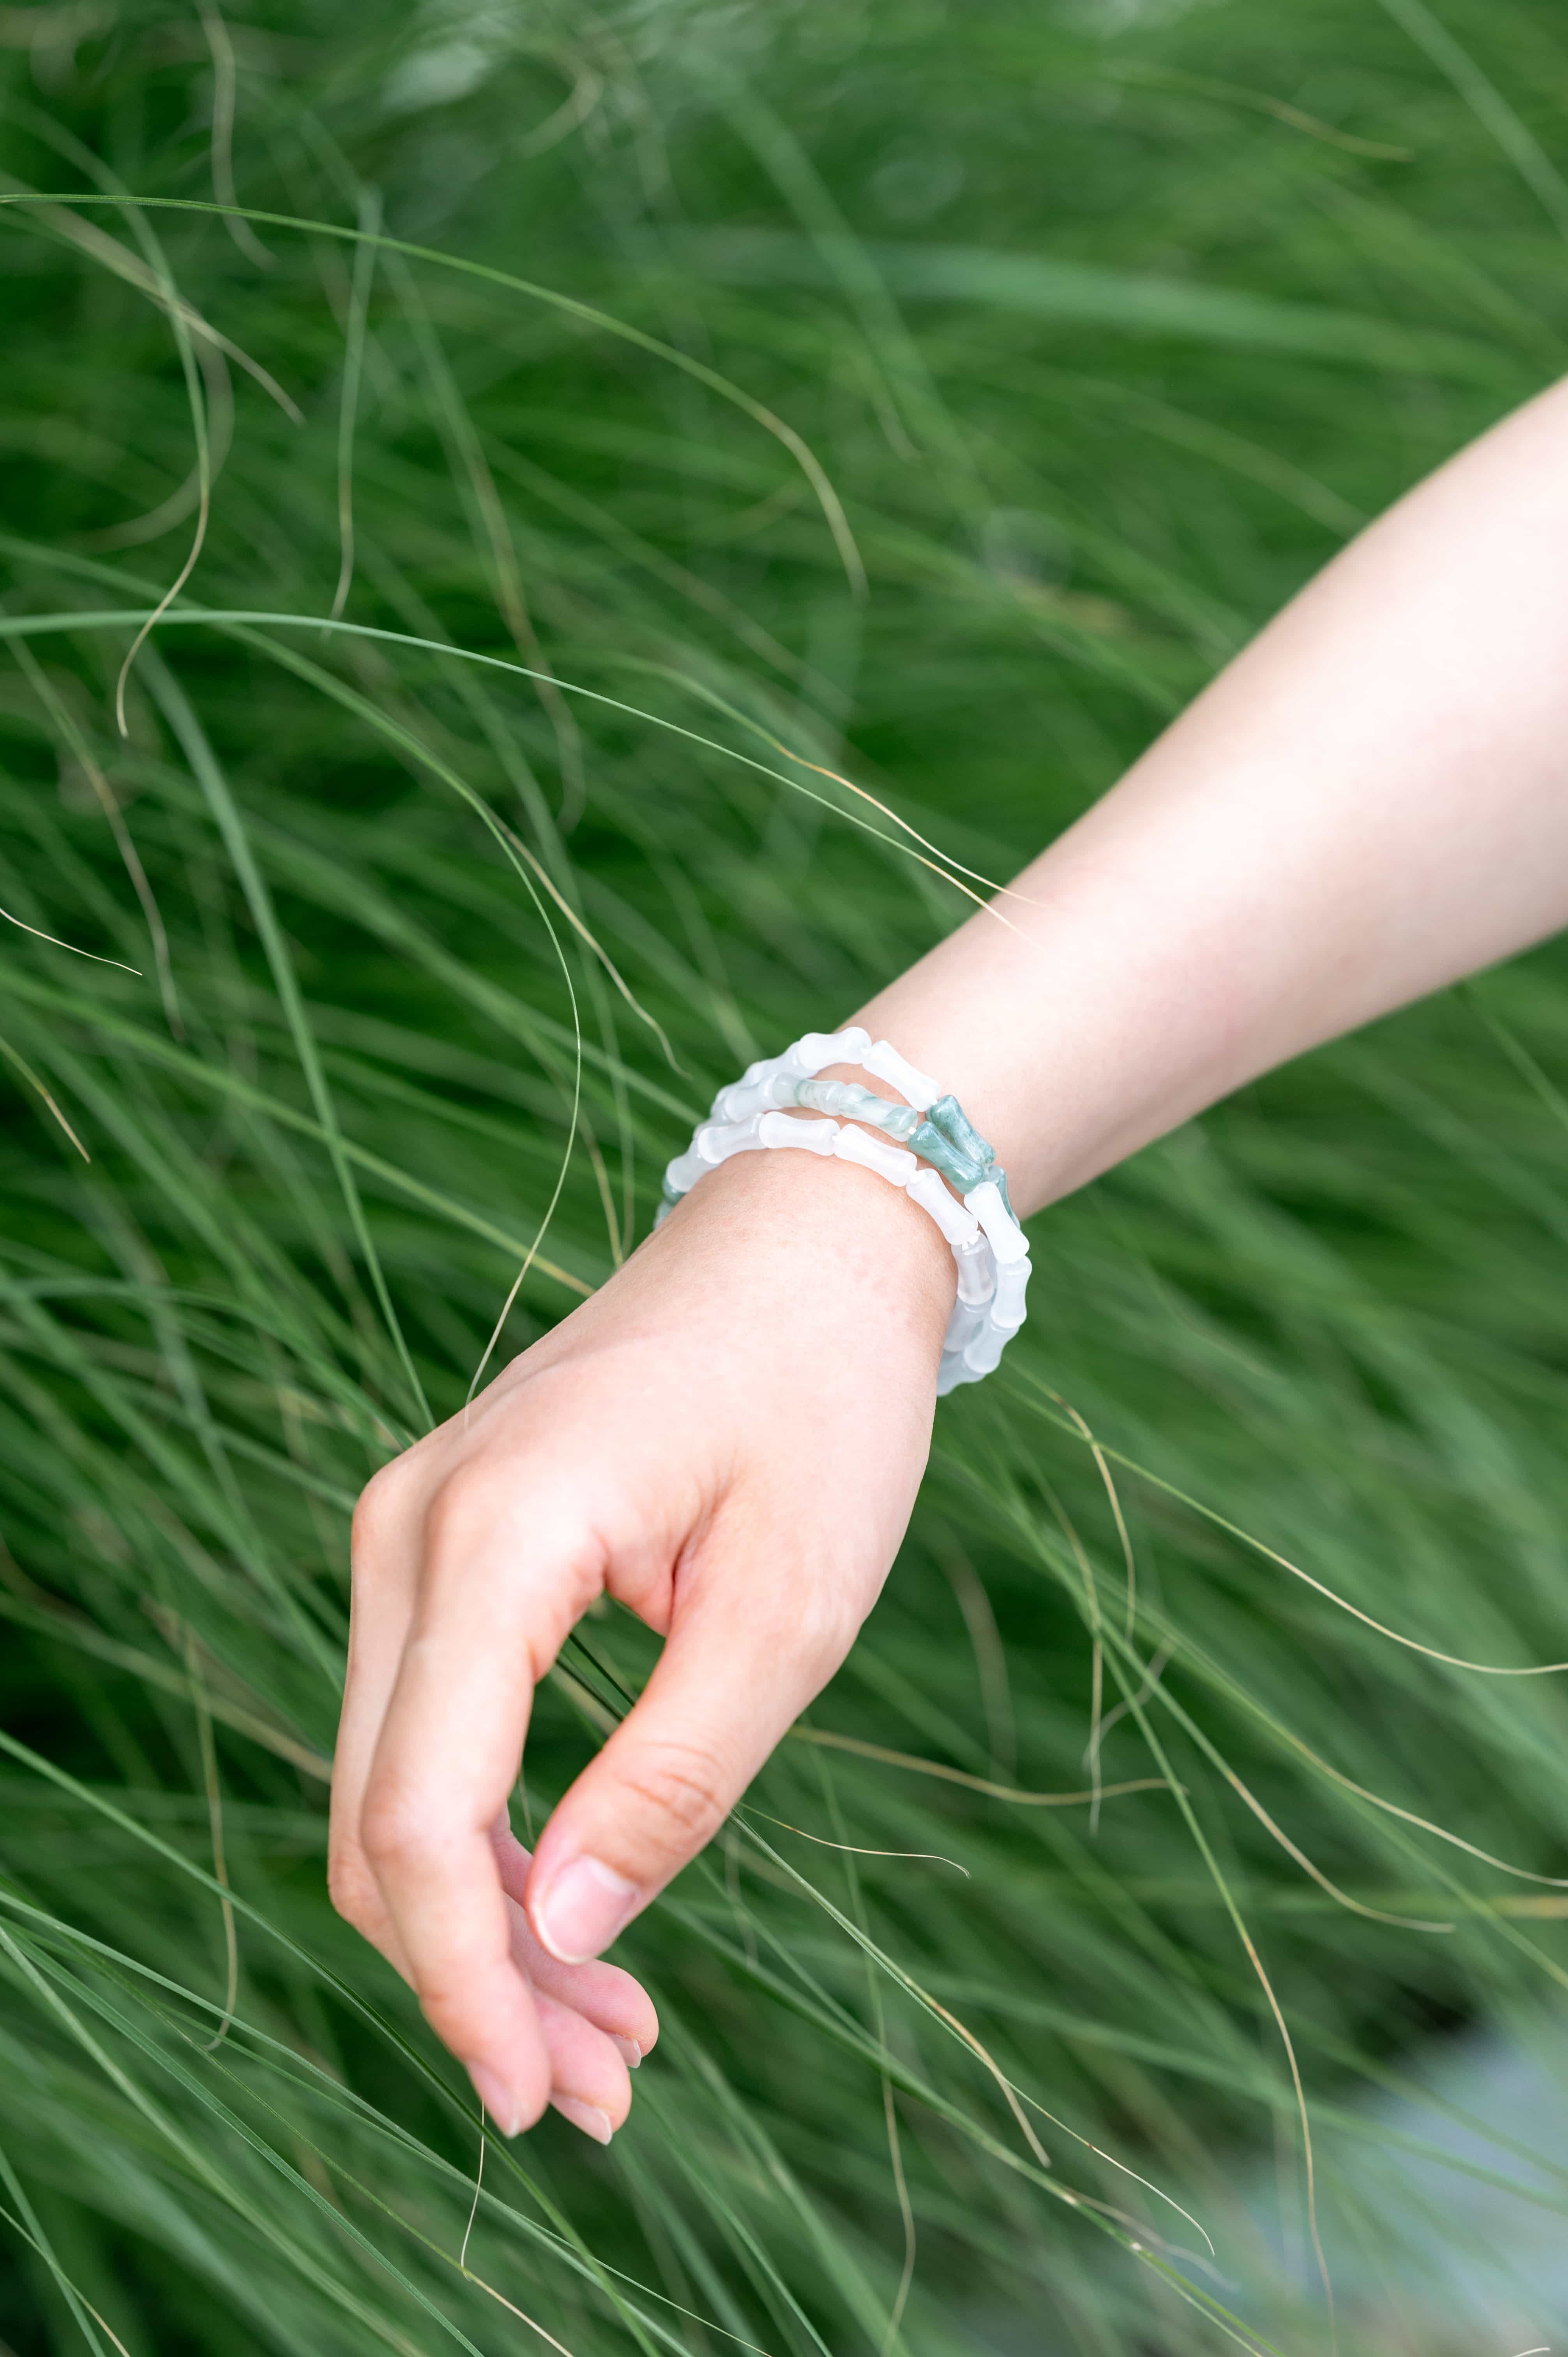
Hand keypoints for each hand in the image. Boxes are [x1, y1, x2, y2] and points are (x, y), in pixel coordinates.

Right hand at [328, 1136, 953, 2135]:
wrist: (801, 1250)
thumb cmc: (820, 1405)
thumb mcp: (791, 1606)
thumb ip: (674, 1771)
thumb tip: (561, 1930)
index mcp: (495, 1535)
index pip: (420, 1809)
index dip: (468, 1979)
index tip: (541, 2102)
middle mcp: (413, 1531)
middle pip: (384, 1816)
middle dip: (478, 1977)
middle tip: (606, 2100)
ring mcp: (414, 1535)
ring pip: (395, 1787)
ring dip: (483, 1924)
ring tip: (611, 2041)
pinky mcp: (450, 1550)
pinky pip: (430, 1729)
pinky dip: (490, 1841)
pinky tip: (575, 1917)